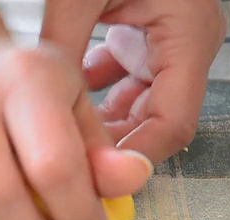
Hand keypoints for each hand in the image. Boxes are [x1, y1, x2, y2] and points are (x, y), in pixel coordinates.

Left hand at [41, 0, 226, 163]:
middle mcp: (185, 43)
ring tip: (65, 138)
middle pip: (154, 120)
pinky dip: (94, 91)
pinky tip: (65, 97)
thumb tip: (39, 104)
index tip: (96, 177)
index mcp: (189, 36)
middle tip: (71, 164)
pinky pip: (122, 77)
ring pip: (136, 102)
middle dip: (113, 145)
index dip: (133, 157)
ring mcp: (165, 39)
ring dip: (101, 121)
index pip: (173, 124)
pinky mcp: (143, 32)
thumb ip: (62, 47)